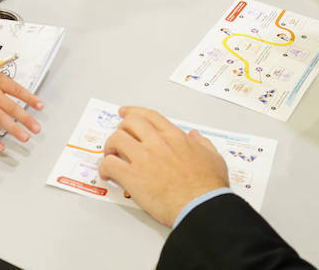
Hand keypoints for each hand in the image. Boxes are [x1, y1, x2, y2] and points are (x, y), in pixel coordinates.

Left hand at [98, 106, 228, 226]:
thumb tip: (195, 136)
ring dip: (110, 147)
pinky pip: (109, 164)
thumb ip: (203, 143)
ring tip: (112, 157)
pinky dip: (105, 168)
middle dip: (121, 129)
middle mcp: (157, 143)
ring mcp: (143, 158)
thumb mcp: (213, 158)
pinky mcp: (133, 177)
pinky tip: (108, 174)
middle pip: (129, 123)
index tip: (125, 112)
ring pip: (116, 139)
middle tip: (119, 140)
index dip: (133, 112)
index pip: (149, 116)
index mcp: (174, 137)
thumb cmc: (208, 187)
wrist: (201, 206)